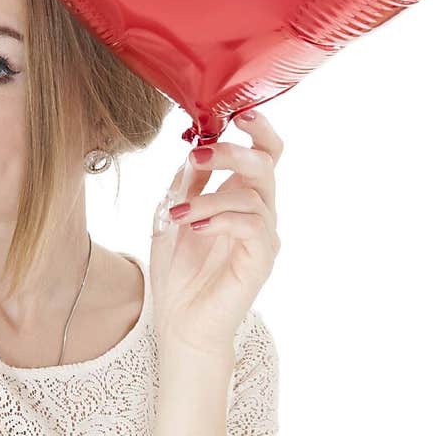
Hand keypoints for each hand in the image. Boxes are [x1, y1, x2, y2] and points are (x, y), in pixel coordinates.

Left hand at [149, 110, 281, 355]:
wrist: (181, 323)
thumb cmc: (178, 274)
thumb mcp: (170, 218)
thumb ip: (183, 185)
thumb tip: (194, 150)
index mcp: (238, 196)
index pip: (263, 153)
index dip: (257, 129)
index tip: (237, 112)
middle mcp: (258, 211)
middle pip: (266, 163)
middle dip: (233, 151)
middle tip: (201, 152)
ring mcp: (263, 235)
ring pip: (253, 194)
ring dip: (209, 197)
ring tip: (177, 215)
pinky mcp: (262, 258)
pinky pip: (251, 224)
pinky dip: (220, 219)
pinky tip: (194, 228)